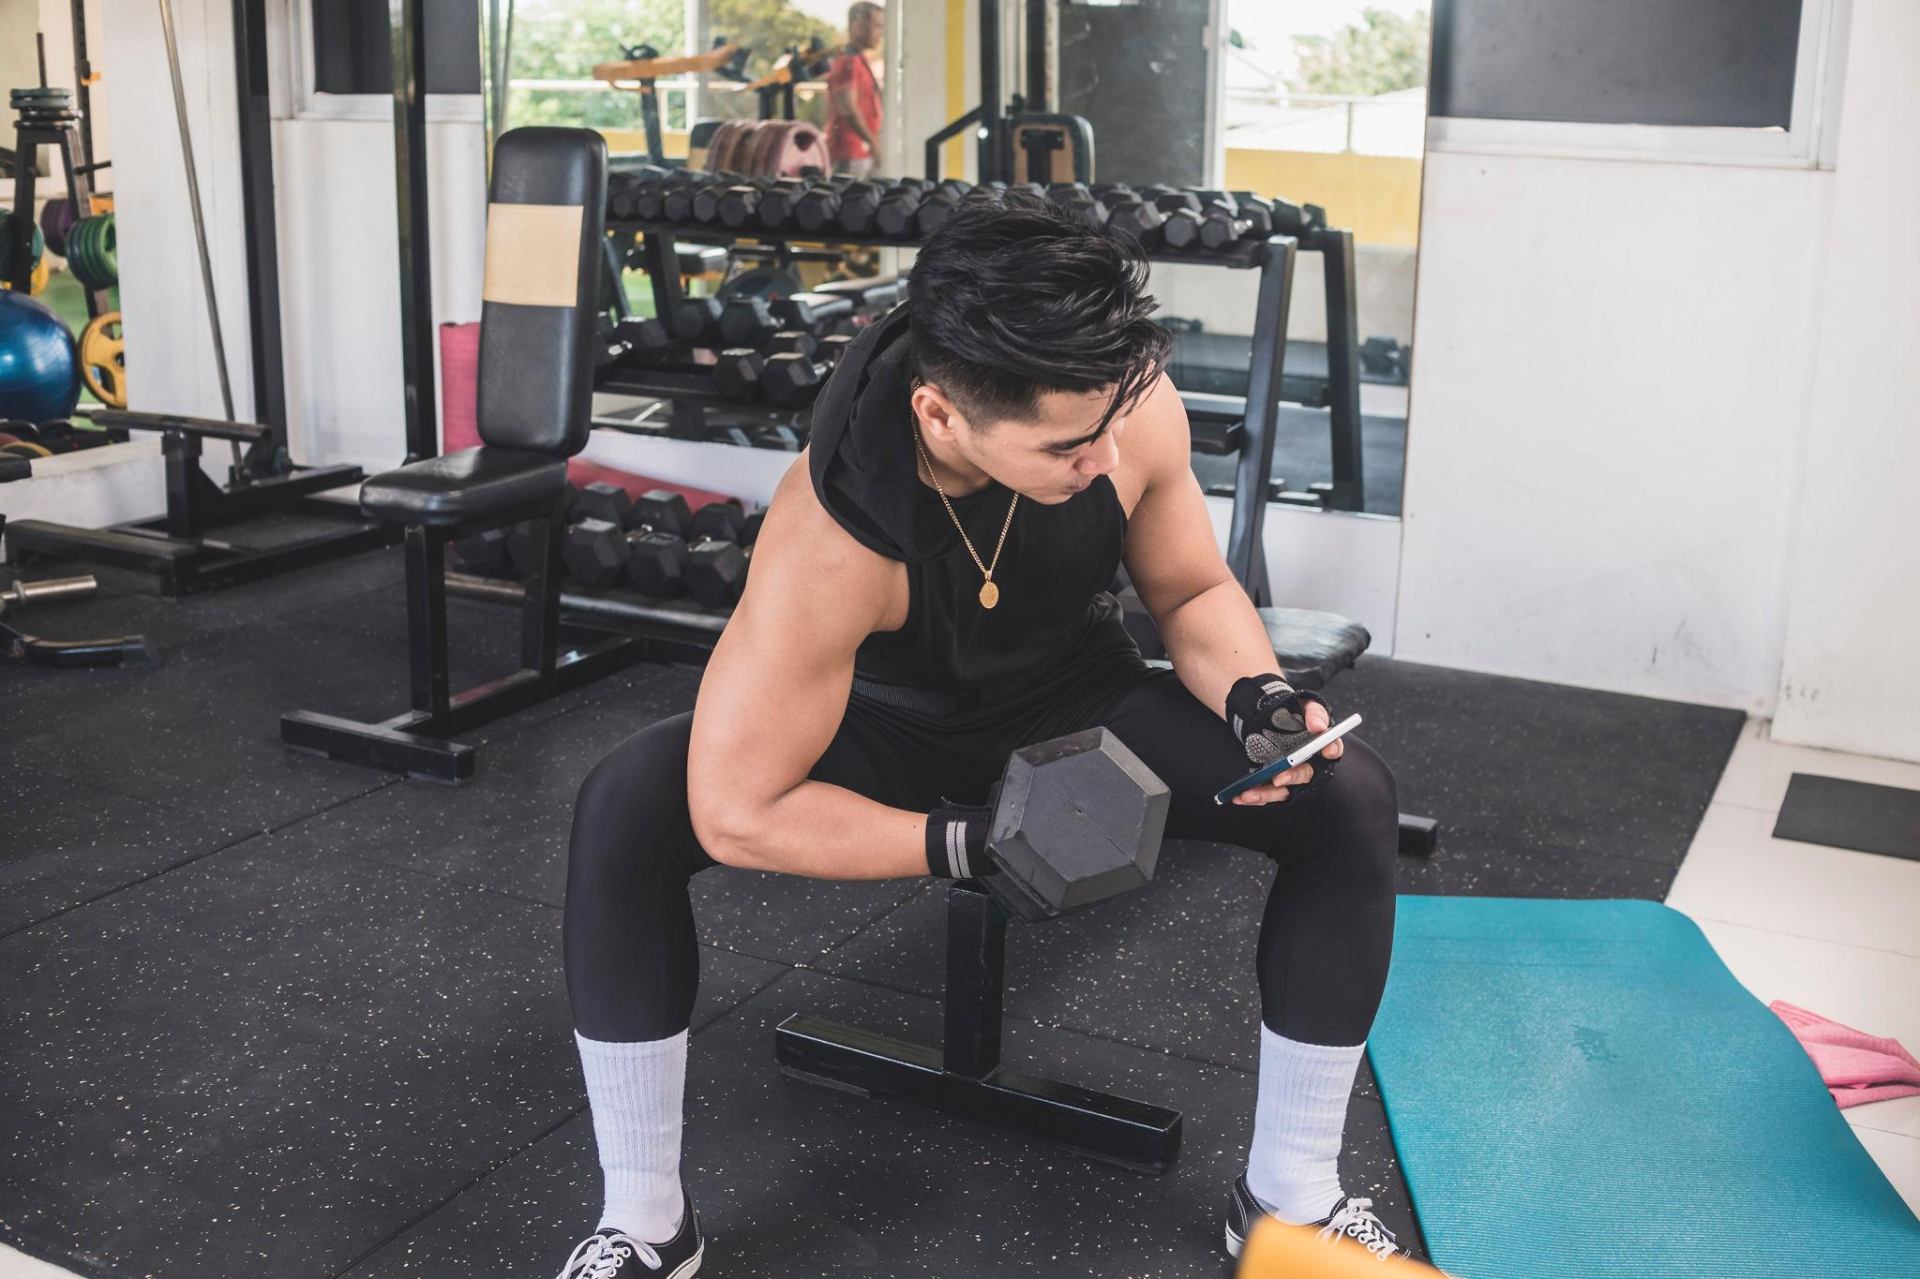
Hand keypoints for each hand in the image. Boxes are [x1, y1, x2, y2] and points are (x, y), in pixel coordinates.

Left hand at [1224, 675, 1342, 806]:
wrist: (1270, 717)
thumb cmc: (1294, 714)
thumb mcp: (1306, 706)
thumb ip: (1315, 713)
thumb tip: (1318, 726)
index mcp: (1321, 745)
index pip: (1333, 748)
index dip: (1332, 749)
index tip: (1326, 750)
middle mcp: (1308, 764)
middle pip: (1305, 774)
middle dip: (1292, 776)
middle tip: (1278, 777)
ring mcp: (1290, 775)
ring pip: (1284, 790)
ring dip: (1267, 793)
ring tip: (1248, 794)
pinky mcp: (1274, 782)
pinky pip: (1267, 792)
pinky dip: (1254, 796)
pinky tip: (1239, 796)